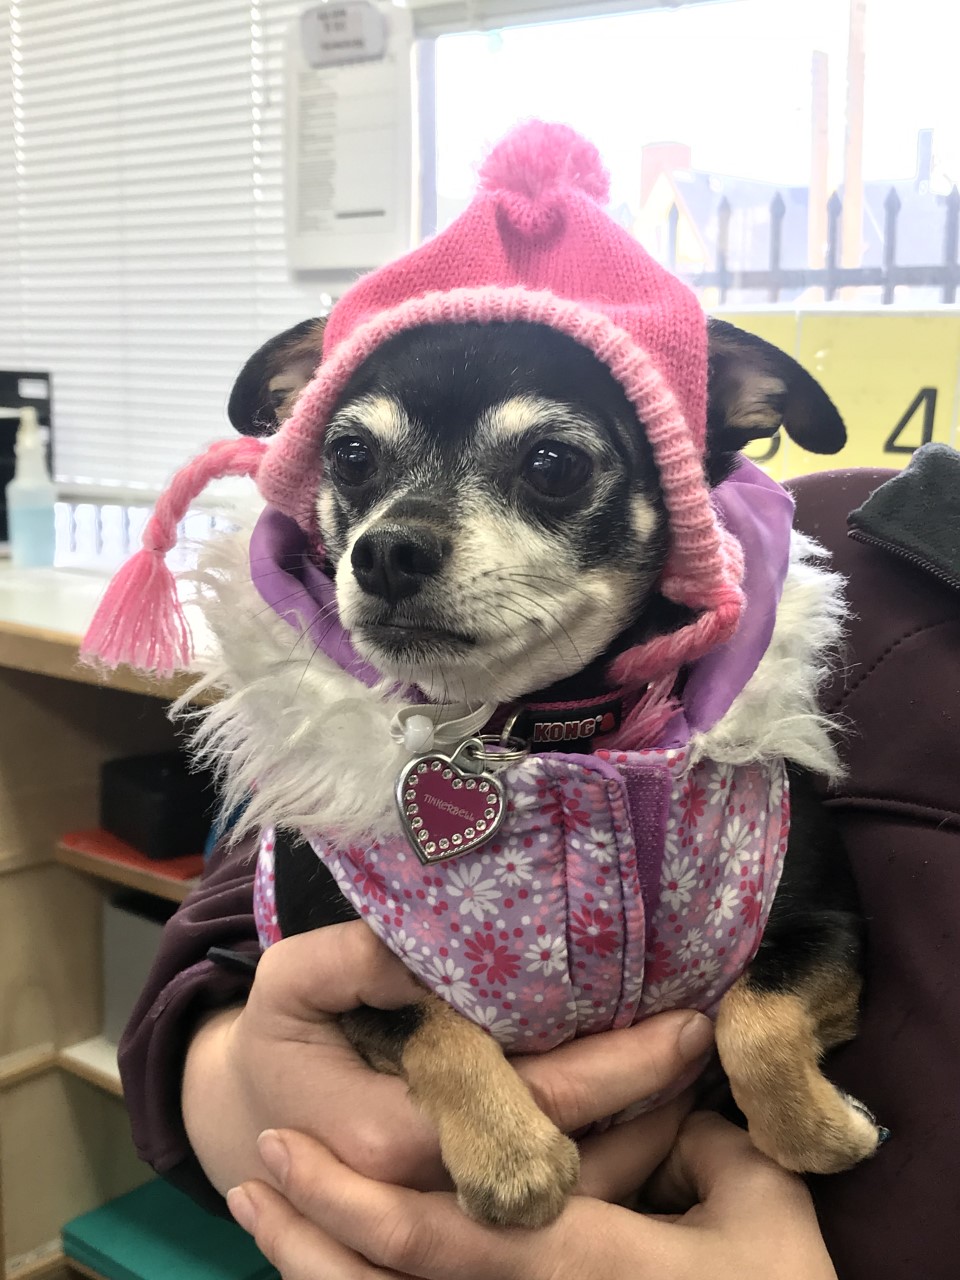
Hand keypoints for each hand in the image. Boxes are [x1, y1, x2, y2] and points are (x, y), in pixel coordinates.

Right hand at [182, 921, 713, 1195]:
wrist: (257, 1119)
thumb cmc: (284, 1040)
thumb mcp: (294, 983)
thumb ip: (354, 961)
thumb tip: (426, 943)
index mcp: (399, 1137)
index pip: (534, 1104)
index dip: (616, 1067)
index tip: (683, 1020)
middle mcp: (441, 1194)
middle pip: (576, 1160)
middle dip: (652, 1101)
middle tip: (704, 1037)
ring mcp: (463, 1215)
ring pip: (581, 1194)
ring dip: (648, 1136)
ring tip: (693, 1070)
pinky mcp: (476, 1216)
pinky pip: (568, 1203)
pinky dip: (621, 1160)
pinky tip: (652, 1109)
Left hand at [227, 1113, 837, 1279]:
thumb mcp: (765, 1217)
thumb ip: (711, 1144)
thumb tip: (664, 1086)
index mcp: (576, 1269)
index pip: (439, 1236)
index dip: (349, 1198)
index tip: (285, 1143)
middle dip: (307, 1235)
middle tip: (248, 1176)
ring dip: (313, 1269)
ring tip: (258, 1212)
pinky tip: (324, 1267)